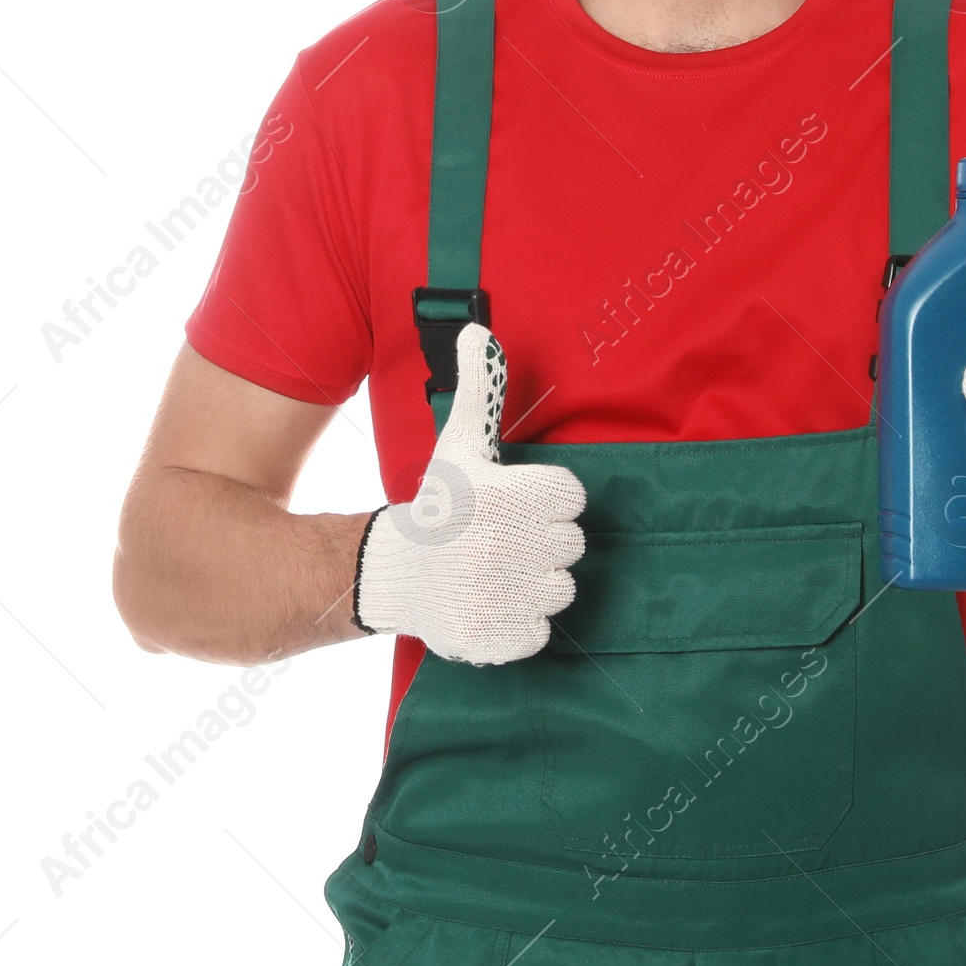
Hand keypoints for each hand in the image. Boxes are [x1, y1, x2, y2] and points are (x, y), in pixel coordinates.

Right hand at [354, 324, 587, 660]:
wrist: (391, 570)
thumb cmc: (441, 502)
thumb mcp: (460, 443)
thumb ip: (480, 388)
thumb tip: (476, 327)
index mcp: (509, 495)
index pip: (574, 498)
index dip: (547, 501)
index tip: (516, 504)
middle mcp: (508, 545)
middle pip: (573, 546)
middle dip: (542, 543)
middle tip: (505, 540)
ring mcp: (501, 595)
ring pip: (562, 590)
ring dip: (535, 583)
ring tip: (497, 570)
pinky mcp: (495, 638)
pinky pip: (541, 632)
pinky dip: (520, 623)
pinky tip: (492, 603)